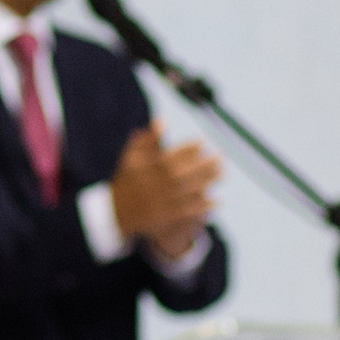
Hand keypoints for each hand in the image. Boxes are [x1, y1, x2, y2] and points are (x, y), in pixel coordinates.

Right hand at [111, 121, 220, 256]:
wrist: (117, 212)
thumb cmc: (127, 181)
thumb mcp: (131, 157)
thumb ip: (148, 140)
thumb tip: (163, 120)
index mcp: (149, 169)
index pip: (174, 155)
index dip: (190, 148)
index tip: (203, 142)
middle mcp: (159, 185)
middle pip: (187, 173)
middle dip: (206, 164)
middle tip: (220, 156)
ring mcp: (165, 202)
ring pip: (192, 191)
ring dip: (208, 182)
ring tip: (221, 173)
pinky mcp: (170, 219)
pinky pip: (191, 212)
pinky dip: (204, 206)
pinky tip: (216, 201)